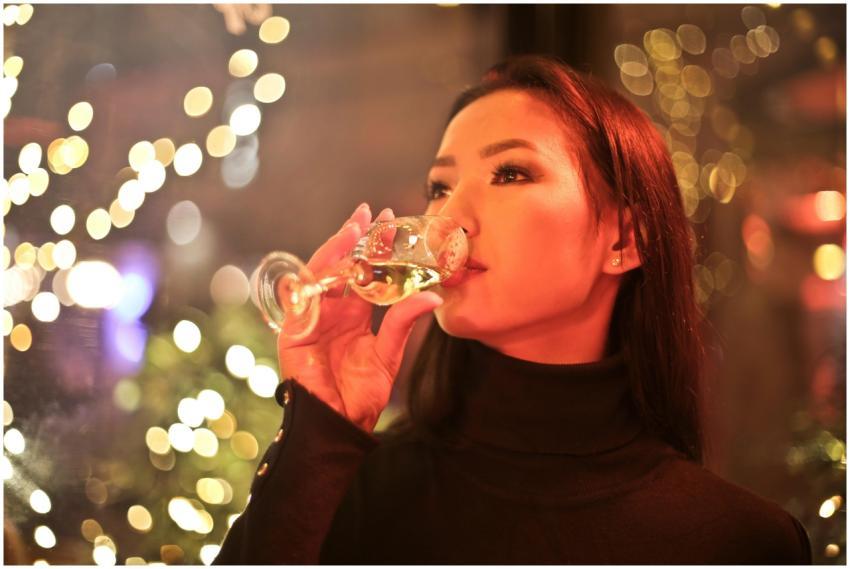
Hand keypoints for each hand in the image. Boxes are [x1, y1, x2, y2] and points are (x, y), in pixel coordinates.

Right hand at [277, 203, 442, 431]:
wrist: (340, 424)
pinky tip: (330, 262)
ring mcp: (311, 319)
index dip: (373, 246)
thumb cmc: (362, 394)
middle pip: (339, 266)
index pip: (362, 272)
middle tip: (370, 213)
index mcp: (353, 314)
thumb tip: (433, 296)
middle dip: (353, 238)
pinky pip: (302, 300)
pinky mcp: (293, 332)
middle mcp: (331, 311)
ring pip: (320, 275)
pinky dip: (314, 281)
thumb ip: (403, 322)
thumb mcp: (389, 353)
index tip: (388, 218)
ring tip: (353, 229)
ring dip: (335, 250)